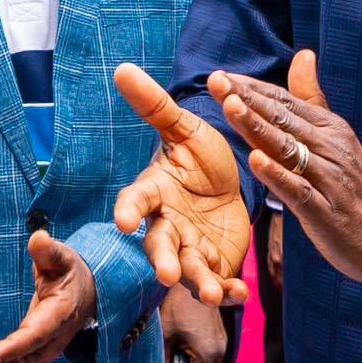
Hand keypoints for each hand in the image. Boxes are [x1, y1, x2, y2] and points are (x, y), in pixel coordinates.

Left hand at [0, 231, 97, 362]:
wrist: (89, 291)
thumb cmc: (69, 271)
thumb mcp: (62, 257)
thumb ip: (48, 251)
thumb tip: (38, 238)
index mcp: (59, 315)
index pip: (35, 335)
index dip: (12, 348)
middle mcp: (52, 340)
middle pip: (21, 361)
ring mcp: (44, 352)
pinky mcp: (34, 357)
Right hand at [110, 63, 248, 304]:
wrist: (227, 187)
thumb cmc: (198, 159)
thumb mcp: (183, 129)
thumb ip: (154, 105)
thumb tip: (122, 67)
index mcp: (155, 191)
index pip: (136, 200)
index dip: (129, 210)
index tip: (124, 220)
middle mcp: (167, 225)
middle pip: (159, 245)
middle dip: (162, 259)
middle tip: (166, 273)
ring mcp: (190, 249)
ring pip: (189, 270)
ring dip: (198, 282)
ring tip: (211, 293)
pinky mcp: (214, 266)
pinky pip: (219, 282)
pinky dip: (227, 291)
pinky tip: (238, 295)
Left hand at [160, 286, 227, 362]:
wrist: (191, 274)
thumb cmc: (175, 302)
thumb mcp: (162, 334)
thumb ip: (161, 360)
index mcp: (207, 352)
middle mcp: (220, 349)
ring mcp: (221, 341)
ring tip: (173, 361)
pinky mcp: (219, 334)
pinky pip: (210, 355)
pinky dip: (197, 359)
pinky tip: (181, 348)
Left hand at [213, 50, 361, 296]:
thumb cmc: (353, 185)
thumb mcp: (335, 137)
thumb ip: (312, 99)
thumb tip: (303, 54)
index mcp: (329, 128)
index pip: (284, 102)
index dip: (251, 88)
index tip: (220, 75)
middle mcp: (329, 147)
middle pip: (282, 119)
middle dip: (247, 99)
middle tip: (216, 81)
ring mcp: (328, 179)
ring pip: (288, 148)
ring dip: (258, 127)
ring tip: (231, 107)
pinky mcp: (325, 211)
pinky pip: (299, 190)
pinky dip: (278, 175)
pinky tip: (256, 160)